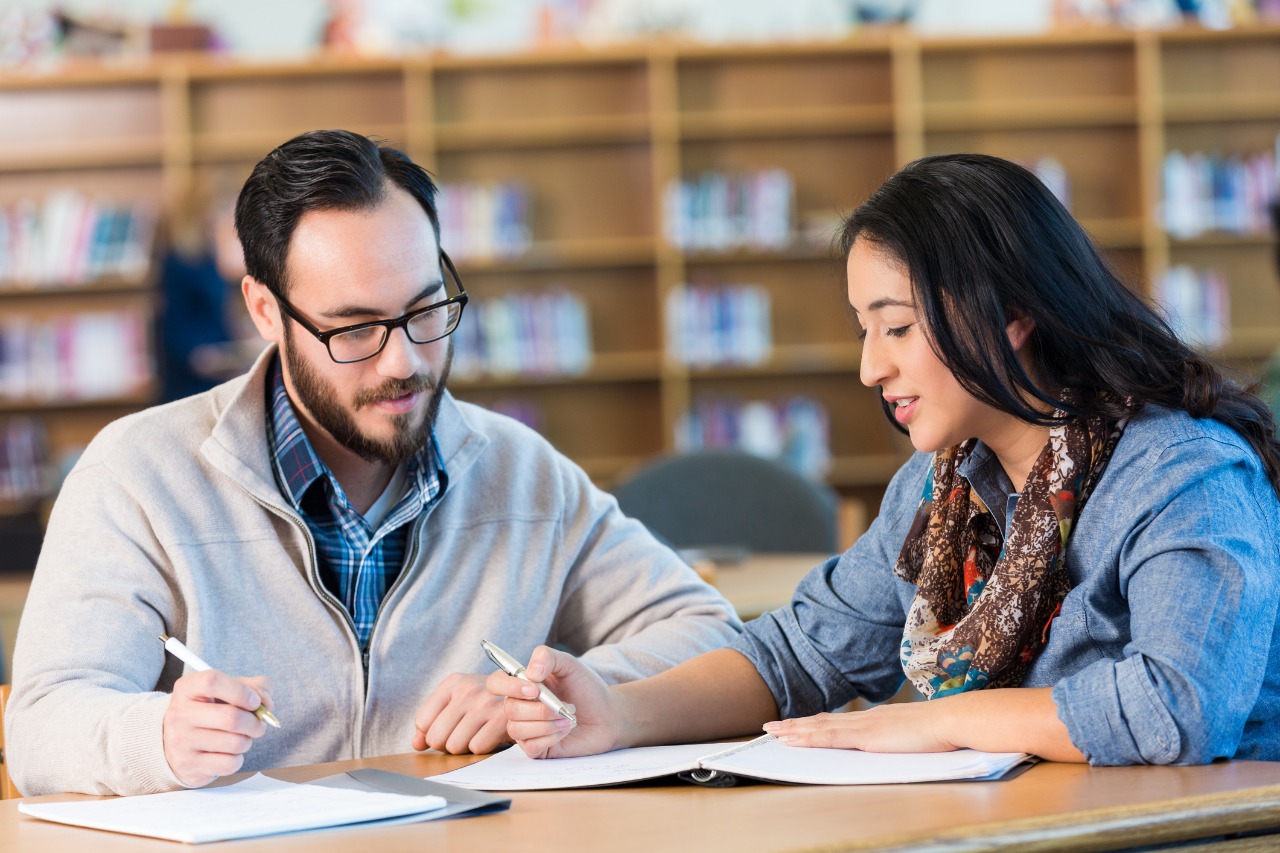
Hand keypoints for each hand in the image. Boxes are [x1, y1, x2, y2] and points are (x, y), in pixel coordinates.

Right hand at [162, 670, 272, 786]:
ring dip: (248, 740)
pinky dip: (238, 758)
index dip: (240, 691)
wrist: (177, 744)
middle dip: (255, 722)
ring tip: (241, 737)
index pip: (212, 682)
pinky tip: (228, 752)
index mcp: (187, 688)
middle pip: (231, 717)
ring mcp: (181, 742)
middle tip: (258, 724)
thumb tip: (266, 701)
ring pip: (235, 742)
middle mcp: (179, 714)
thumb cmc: (210, 712)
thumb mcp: (227, 691)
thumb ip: (253, 687)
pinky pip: (230, 763)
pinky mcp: (189, 766)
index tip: (255, 701)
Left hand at [412, 673, 509, 754]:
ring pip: (454, 746)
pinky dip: (481, 747)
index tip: (444, 729)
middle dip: (445, 743)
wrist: (524, 693)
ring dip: (463, 747)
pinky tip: (488, 735)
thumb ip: (433, 720)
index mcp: (454, 682)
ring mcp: (485, 704)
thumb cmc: (484, 699)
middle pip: (436, 737)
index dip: (430, 732)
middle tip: (459, 735)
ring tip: (474, 734)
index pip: (422, 721)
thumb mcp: (458, 700)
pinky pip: (476, 748)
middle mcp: (468, 690)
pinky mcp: (501, 720)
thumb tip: (416, 744)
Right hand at [486, 645, 617, 758]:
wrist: (607, 716)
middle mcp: (519, 706)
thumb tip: (529, 673)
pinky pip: (530, 746)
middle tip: (563, 705)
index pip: (496, 683)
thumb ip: (548, 657)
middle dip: (539, 709)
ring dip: (547, 724)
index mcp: (522, 684)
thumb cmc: (586, 689)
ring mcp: (526, 728)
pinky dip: (551, 737)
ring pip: (517, 729)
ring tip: (568, 718)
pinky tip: (565, 731)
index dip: (508, 686)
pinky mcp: (535, 748)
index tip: (534, 688)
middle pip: (509, 709)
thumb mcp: (570, 665)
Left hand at [762, 699, 958, 752]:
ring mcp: (864, 727)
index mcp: (875, 720)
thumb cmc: (940, 731)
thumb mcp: (912, 735)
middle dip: (795, 725)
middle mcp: (864, 720)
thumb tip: (892, 744)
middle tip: (770, 727)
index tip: (795, 724)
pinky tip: (794, 740)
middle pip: (822, 722)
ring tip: (773, 733)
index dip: (813, 723)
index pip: (837, 721)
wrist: (951, 721)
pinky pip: (830, 737)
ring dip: (794, 731)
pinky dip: (808, 738)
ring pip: (820, 728)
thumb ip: (897, 738)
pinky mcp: (866, 737)